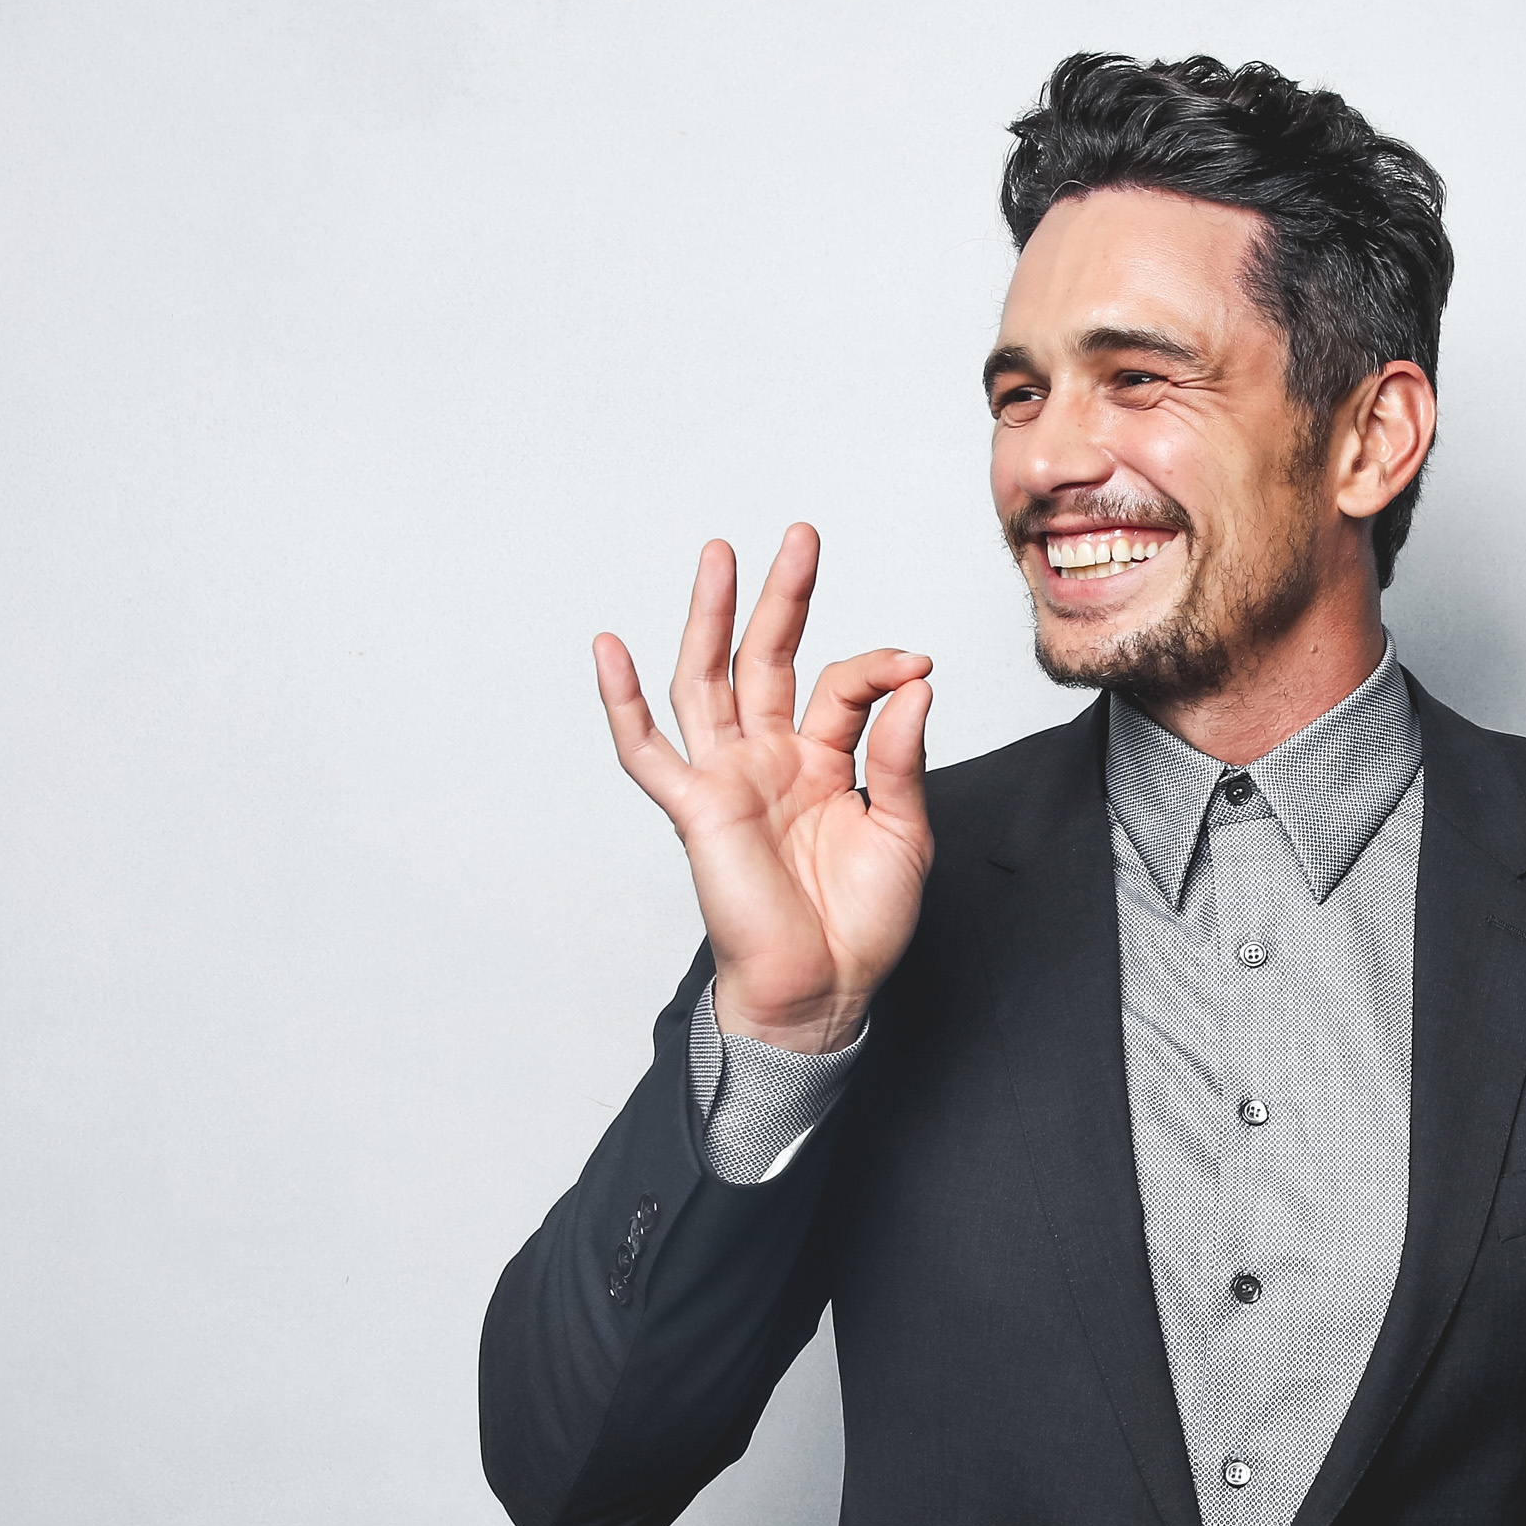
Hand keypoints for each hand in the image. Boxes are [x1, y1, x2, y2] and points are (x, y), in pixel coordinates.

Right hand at [595, 524, 933, 1053]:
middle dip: (781, 597)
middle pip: (767, 659)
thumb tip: (915, 683)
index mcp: (823, 760)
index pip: (843, 686)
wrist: (824, 989)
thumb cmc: (863, 922)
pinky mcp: (696, 809)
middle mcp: (771, 759)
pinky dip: (623, 703)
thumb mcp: (903, 830)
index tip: (917, 664)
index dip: (879, 667)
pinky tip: (608, 648)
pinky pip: (647, 752)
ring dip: (711, 618)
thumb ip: (902, 755)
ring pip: (709, 681)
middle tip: (799, 536)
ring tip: (718, 554)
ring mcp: (729, 778)